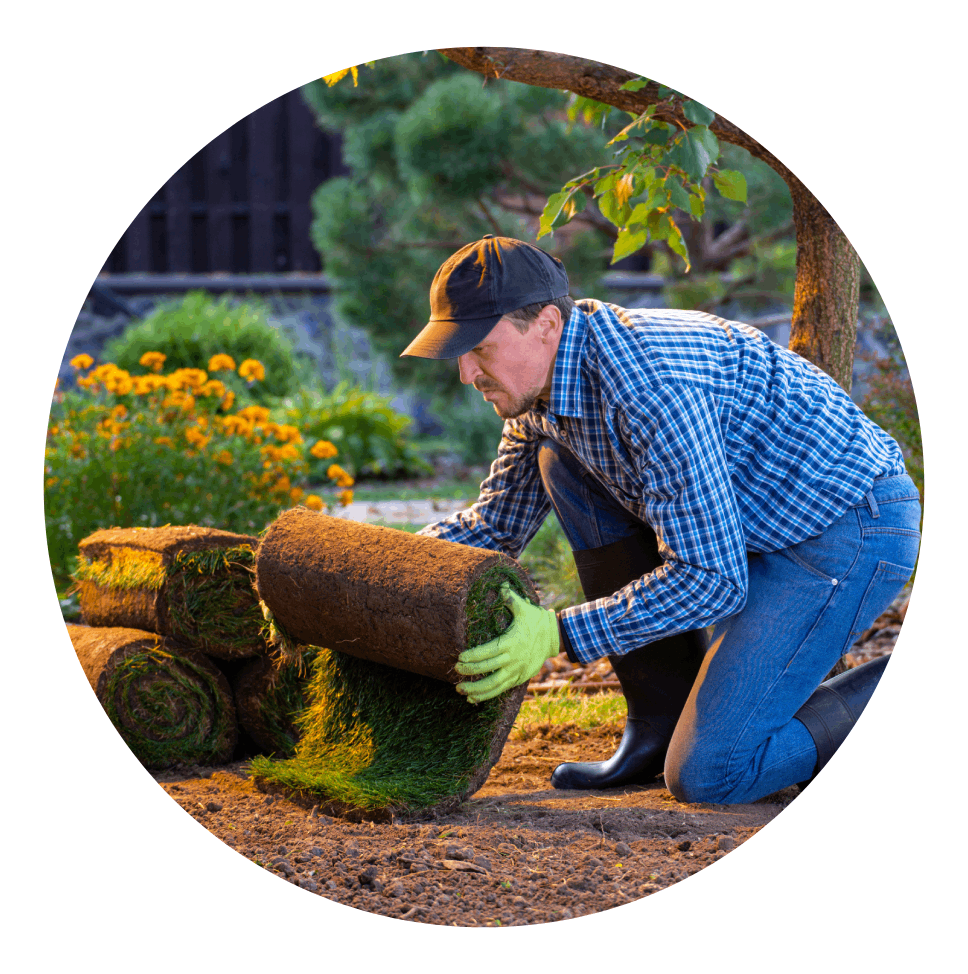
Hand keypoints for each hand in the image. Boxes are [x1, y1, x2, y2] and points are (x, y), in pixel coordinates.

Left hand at [455, 584, 558, 703]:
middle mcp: (513, 659)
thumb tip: (500, 584)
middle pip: (488, 669)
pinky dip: (487, 695)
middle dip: (470, 671)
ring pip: (494, 684)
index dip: (473, 656)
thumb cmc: (535, 620)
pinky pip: (501, 689)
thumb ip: (510, 598)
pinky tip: (473, 698)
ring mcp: (517, 671)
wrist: (554, 637)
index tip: (460, 658)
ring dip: (476, 689)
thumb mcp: (523, 608)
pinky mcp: (520, 678)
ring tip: (460, 690)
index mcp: (510, 642)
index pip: (488, 652)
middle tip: (456, 670)